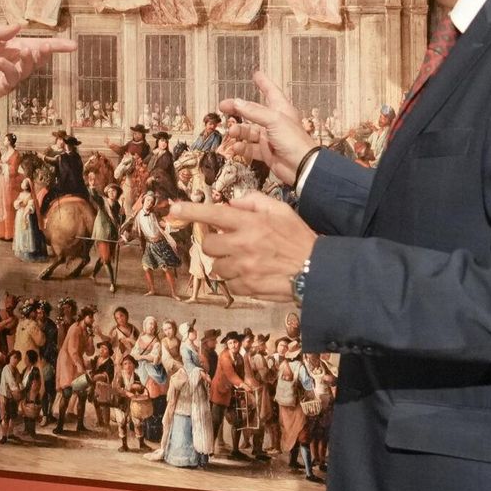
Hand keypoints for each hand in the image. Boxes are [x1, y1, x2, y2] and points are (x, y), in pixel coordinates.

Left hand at [0, 23, 75, 113]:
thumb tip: (20, 25)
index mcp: (11, 46)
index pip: (36, 44)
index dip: (54, 45)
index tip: (72, 45)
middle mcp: (14, 60)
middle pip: (37, 56)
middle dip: (48, 51)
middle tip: (50, 47)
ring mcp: (9, 75)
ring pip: (28, 68)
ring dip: (30, 59)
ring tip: (28, 51)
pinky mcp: (2, 87)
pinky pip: (12, 78)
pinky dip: (10, 68)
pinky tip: (2, 61)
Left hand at [171, 190, 317, 301]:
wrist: (318, 271)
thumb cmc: (299, 238)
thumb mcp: (281, 210)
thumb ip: (254, 202)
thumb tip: (232, 203)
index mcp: (250, 223)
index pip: (213, 214)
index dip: (190, 211)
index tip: (173, 209)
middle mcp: (242, 245)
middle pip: (209, 244)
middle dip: (216, 244)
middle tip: (232, 244)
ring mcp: (243, 268)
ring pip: (216, 267)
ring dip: (226, 264)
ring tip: (246, 261)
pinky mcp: (247, 287)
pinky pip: (229, 285)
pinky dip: (236, 281)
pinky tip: (251, 275)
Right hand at [217, 71, 317, 184]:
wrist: (301, 167)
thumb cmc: (293, 140)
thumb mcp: (273, 120)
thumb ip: (254, 111)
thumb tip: (236, 102)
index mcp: (281, 110)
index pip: (271, 92)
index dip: (264, 83)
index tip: (257, 75)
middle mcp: (274, 122)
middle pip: (253, 112)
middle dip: (238, 109)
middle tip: (223, 106)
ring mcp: (269, 138)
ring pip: (249, 131)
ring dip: (239, 131)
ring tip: (232, 132)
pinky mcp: (266, 152)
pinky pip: (250, 148)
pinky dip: (242, 147)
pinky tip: (237, 147)